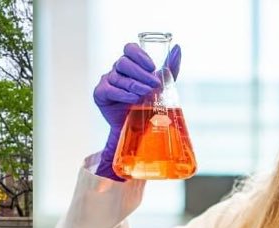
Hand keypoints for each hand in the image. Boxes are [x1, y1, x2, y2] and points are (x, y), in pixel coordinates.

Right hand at [92, 43, 180, 180]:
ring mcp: (107, 80)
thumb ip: (169, 67)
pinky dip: (122, 94)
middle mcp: (117, 70)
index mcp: (130, 64)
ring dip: (134, 85)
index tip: (152, 67)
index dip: (140, 55)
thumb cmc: (148, 104)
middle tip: (154, 84)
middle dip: (140, 73)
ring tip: (145, 94)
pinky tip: (133, 99)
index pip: (130, 48)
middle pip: (123, 62)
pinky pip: (109, 89)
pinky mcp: (100, 93)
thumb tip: (177, 48)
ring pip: (118, 76)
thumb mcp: (162, 85)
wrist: (137, 128)